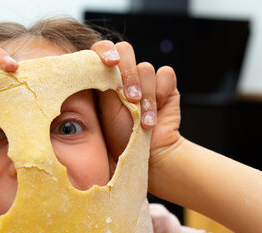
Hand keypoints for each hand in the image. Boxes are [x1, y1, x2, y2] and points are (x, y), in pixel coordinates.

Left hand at [91, 41, 180, 165]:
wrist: (149, 153)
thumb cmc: (120, 137)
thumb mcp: (104, 111)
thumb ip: (101, 84)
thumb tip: (95, 62)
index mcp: (103, 76)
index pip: (101, 49)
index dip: (105, 50)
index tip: (110, 63)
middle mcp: (124, 74)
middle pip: (125, 50)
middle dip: (129, 75)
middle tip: (131, 99)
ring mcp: (144, 78)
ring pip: (145, 68)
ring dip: (146, 97)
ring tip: (144, 121)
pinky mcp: (165, 84)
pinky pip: (165, 74)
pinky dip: (162, 94)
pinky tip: (156, 116)